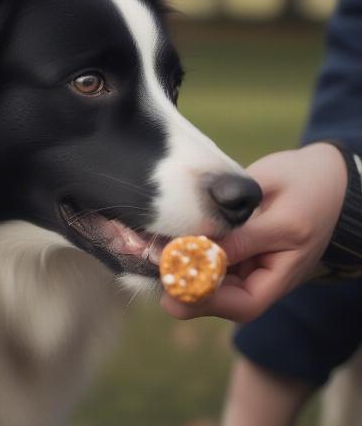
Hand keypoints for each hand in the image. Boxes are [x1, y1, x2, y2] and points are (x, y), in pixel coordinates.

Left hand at [161, 143, 346, 322]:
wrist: (322, 173)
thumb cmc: (305, 184)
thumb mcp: (277, 208)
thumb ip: (243, 235)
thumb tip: (203, 255)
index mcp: (282, 271)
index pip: (244, 302)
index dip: (208, 298)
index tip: (176, 280)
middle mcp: (264, 275)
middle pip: (223, 299)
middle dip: (187, 288)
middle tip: (156, 269)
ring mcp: (250, 263)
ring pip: (212, 281)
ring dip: (183, 271)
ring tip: (153, 252)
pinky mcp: (238, 249)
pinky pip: (211, 260)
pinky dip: (188, 253)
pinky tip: (166, 240)